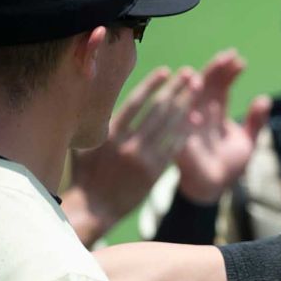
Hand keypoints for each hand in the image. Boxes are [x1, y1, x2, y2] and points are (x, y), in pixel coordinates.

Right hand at [64, 67, 198, 244]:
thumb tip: (101, 95)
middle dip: (177, 89)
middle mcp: (127, 144)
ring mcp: (142, 159)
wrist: (94, 209)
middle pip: (158, 110)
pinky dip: (185, 132)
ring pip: (169, 126)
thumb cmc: (85, 174)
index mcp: (108, 133)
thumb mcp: (84, 144)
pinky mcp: (154, 173)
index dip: (152, 84)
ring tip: (197, 90)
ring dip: (186, 105)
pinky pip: (173, 147)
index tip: (166, 71)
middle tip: (191, 74)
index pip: (136, 102)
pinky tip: (195, 120)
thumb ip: (97, 123)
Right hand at [175, 49, 271, 203]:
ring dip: (195, 90)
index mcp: (213, 113)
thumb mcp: (247, 141)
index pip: (220, 86)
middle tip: (228, 56)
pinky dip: (185, 124)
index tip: (240, 60)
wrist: (214, 189)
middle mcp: (199, 116)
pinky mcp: (180, 147)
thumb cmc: (228, 165)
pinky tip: (195, 113)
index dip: (228, 73)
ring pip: (189, 104)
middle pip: (205, 88)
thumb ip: (257, 121)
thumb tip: (265, 99)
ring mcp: (188, 129)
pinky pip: (179, 134)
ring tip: (204, 74)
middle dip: (215, 71)